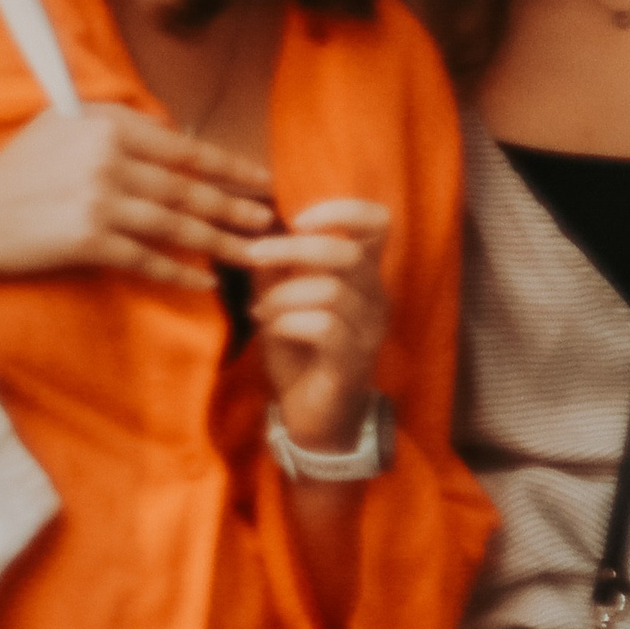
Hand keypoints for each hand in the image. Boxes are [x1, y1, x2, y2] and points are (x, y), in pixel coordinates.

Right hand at [0, 106, 275, 288]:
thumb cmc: (15, 170)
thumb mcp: (61, 125)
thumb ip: (115, 123)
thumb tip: (172, 135)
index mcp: (107, 125)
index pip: (183, 148)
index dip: (228, 165)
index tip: (260, 178)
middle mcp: (107, 160)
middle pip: (188, 188)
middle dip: (235, 206)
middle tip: (269, 220)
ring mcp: (99, 202)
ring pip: (176, 224)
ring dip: (220, 241)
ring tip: (252, 251)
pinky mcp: (87, 241)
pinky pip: (146, 260)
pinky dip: (178, 272)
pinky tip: (204, 282)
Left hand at [247, 199, 390, 450]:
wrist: (314, 419)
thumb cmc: (299, 354)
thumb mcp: (281, 300)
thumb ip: (274, 266)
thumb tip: (252, 224)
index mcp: (362, 277)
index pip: (377, 224)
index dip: (340, 210)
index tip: (296, 217)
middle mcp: (375, 299)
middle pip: (347, 253)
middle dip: (292, 248)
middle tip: (252, 255)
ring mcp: (368, 332)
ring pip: (332, 291)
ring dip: (283, 294)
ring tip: (258, 310)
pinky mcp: (352, 364)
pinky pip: (325, 328)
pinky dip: (288, 322)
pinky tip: (271, 329)